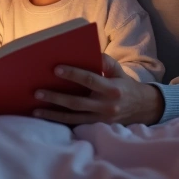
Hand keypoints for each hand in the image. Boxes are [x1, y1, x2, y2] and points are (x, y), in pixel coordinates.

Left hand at [33, 54, 163, 125]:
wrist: (143, 108)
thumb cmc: (125, 85)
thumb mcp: (119, 70)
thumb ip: (105, 61)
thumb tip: (88, 52)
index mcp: (112, 89)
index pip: (90, 80)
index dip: (73, 74)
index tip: (56, 69)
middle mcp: (106, 106)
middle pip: (77, 102)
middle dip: (56, 97)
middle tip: (37, 92)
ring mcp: (101, 119)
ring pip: (73, 117)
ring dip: (53, 113)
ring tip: (35, 109)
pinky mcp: (97, 127)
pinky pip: (76, 125)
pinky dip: (60, 122)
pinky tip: (46, 118)